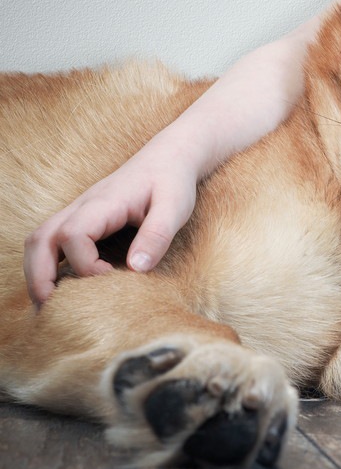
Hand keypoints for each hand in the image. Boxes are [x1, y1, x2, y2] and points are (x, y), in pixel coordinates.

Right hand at [24, 148, 197, 305]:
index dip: (85, 265)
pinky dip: (47, 264)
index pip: (73, 235)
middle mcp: (81, 206)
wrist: (169, 158)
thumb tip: (135, 269)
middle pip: (40, 239)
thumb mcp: (174, 207)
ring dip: (37, 272)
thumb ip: (156, 235)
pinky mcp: (82, 218)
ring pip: (39, 240)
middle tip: (51, 311)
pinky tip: (63, 286)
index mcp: (103, 204)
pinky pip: (52, 240)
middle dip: (39, 276)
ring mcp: (78, 211)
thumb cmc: (172, 181)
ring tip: (49, 304)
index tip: (110, 280)